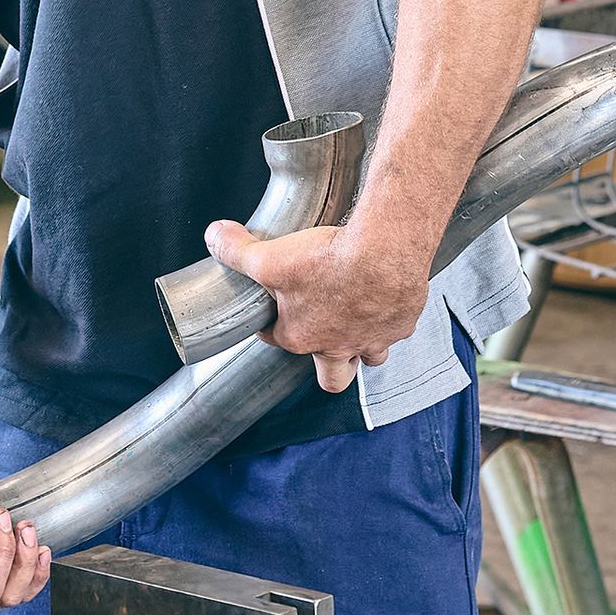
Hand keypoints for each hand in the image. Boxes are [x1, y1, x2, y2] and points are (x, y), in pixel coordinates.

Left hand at [202, 218, 430, 395]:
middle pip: (333, 377)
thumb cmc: (327, 260)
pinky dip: (390, 320)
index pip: (279, 341)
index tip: (273, 313)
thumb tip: (214, 236)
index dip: (272, 327)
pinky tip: (386, 300)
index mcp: (302, 337)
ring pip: (370, 359)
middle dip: (326, 367)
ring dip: (362, 349)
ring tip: (357, 326)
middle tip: (322, 343)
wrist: (383, 250)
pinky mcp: (401, 323)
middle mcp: (339, 346)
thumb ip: (235, 250)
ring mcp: (373, 338)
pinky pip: (396, 331)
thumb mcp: (268, 256)